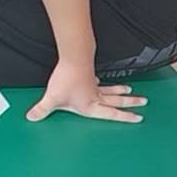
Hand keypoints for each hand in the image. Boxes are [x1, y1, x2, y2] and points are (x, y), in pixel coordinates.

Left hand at [26, 60, 146, 123]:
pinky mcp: (88, 74)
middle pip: (117, 101)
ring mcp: (93, 84)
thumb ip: (43, 109)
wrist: (73, 58)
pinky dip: (102, 82)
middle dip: (130, 103)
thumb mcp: (53, 99)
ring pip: (111, 90)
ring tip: (130, 90)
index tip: (138, 118)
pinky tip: (99, 81)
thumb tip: (32, 117)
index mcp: (91, 105)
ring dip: (120, 91)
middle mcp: (96, 96)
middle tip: (143, 102)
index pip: (112, 114)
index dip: (125, 117)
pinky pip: (98, 81)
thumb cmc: (66, 80)